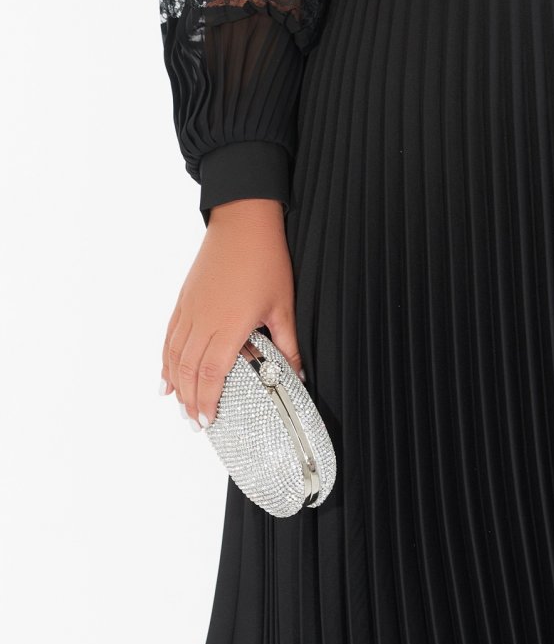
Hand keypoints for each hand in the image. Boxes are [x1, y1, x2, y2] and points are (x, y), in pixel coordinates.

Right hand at [160, 200, 304, 430]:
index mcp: (229, 326)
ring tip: (179, 406)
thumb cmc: (265, 259)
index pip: (212, 374)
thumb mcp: (283, 305)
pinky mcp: (184, 299)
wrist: (243, 220)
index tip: (208, 422)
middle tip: (194, 423)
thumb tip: (298, 375)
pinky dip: (165, 359)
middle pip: (189, 370)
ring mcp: (190, 309)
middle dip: (190, 400)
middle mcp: (204, 321)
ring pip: (174, 356)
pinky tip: (165, 375)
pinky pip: (170, 336)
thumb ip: (288, 345)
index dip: (207, 400)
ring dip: (175, 384)